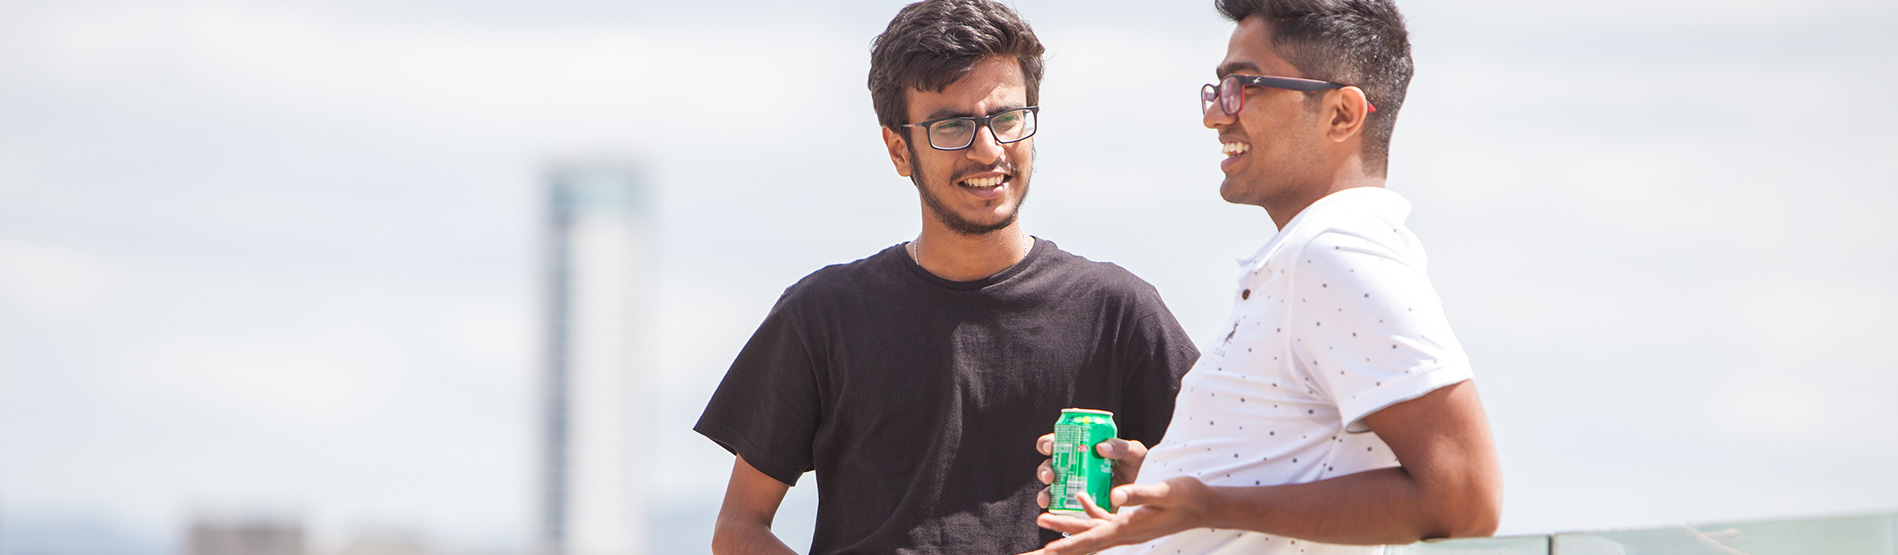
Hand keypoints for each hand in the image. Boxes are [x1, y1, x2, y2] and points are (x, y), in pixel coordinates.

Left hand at [1018, 477, 1212, 554]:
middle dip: (1056, 549)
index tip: (1044, 553)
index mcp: (1127, 528)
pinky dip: (1088, 510)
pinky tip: (1080, 498)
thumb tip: (1115, 495)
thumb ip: (1139, 492)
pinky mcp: (1130, 520)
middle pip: (1082, 544)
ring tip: (1042, 519)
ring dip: (1065, 527)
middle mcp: (1123, 533)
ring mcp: (1126, 529)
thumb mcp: (1164, 490)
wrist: (1205, 505)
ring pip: (1088, 531)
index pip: (1089, 540)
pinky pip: (1103, 519)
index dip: (1065, 547)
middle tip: (1029, 554)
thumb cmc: (1187, 496)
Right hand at [1034, 434, 1147, 508]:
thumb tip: (1101, 447)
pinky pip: (1060, 508)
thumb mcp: (1134, 454)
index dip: (1048, 443)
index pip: (1059, 442)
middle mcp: (1074, 468)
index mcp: (1083, 450)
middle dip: (1044, 470)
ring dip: (1044, 492)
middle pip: (1050, 465)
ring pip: (1050, 488)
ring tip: (1047, 496)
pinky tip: (1053, 510)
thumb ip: (1122, 447)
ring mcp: (1073, 489)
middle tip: (1050, 475)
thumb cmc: (1138, 469)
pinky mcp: (1078, 508)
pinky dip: (1053, 509)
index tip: (1050, 446)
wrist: (1147, 499)